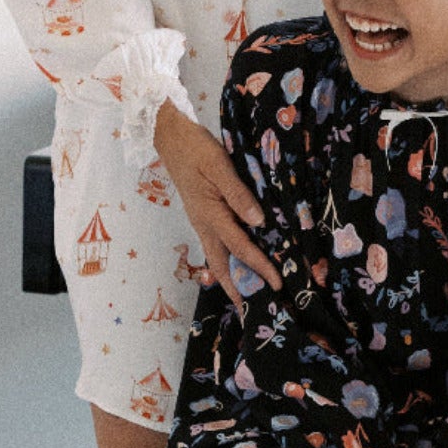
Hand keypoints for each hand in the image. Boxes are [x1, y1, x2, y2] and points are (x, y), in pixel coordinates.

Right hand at [153, 100, 280, 303]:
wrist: (170, 138)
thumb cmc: (196, 148)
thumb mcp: (219, 165)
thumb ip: (239, 193)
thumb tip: (259, 221)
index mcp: (210, 214)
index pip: (240, 247)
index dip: (260, 266)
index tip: (277, 283)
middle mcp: (204, 224)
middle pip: (222, 264)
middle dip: (238, 288)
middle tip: (253, 309)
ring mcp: (201, 222)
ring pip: (218, 257)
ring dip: (232, 278)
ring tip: (247, 296)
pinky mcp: (202, 215)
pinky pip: (216, 244)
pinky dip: (228, 259)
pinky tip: (238, 263)